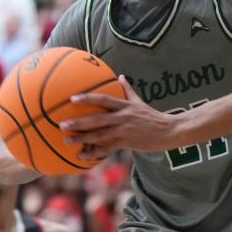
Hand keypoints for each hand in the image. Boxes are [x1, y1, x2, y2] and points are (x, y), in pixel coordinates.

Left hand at [61, 76, 184, 160]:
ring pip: (99, 136)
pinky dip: (94, 153)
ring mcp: (124, 131)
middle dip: (78, 123)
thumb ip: (128, 90)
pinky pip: (107, 149)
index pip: (103, 99)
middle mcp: (122, 118)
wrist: (169, 131)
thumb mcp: (139, 101)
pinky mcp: (127, 143)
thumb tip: (121, 76)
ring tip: (67, 141)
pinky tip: (82, 156)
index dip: (87, 99)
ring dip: (82, 139)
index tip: (72, 99)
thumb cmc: (152, 116)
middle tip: (62, 125)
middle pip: (97, 120)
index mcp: (124, 106)